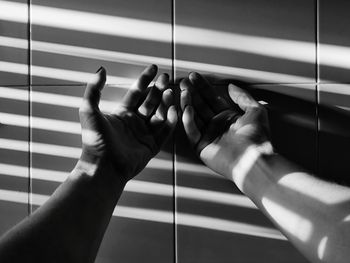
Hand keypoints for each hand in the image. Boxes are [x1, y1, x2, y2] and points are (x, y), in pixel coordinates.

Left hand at [77, 65, 176, 184]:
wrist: (103, 166)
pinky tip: (174, 109)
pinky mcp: (152, 146)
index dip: (145, 79)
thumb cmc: (95, 140)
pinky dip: (170, 120)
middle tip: (166, 77)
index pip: (136, 93)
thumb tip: (101, 69)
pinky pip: (164, 131)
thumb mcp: (89, 111)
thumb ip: (94, 89)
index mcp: (122, 114)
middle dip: (159, 88)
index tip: (154, 68)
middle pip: (150, 102)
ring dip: (165, 102)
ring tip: (170, 91)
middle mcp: (135, 123)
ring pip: (159, 114)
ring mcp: (144, 134)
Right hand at [180, 72, 271, 180]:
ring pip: (194, 117)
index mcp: (227, 118)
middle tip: (183, 81)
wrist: (253, 158)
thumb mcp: (255, 110)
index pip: (211, 98)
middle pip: (200, 106)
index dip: (203, 87)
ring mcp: (208, 137)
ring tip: (183, 92)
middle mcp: (216, 126)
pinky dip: (188, 121)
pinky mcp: (201, 147)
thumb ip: (242, 97)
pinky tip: (187, 109)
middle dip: (191, 93)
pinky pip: (192, 132)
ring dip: (188, 104)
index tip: (194, 76)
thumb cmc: (257, 137)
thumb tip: (231, 85)